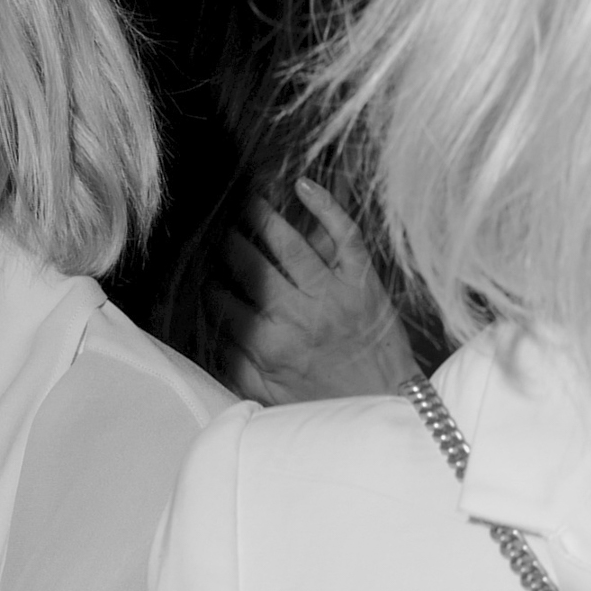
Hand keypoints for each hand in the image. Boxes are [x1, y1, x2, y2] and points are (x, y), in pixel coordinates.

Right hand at [211, 176, 424, 405]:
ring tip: (245, 200)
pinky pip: (344, 234)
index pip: (221, 300)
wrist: (390, 404)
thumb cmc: (326, 403)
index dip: (205, 281)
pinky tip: (302, 185)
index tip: (200, 268)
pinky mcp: (364, 280)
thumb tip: (205, 333)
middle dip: (227, 242)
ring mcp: (334, 294)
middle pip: (249, 265)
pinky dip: (324, 205)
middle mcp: (297, 315)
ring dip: (261, 216)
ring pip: (289, 243)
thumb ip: (235, 365)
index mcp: (268, 345)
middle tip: (216, 225)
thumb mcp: (270, 396)